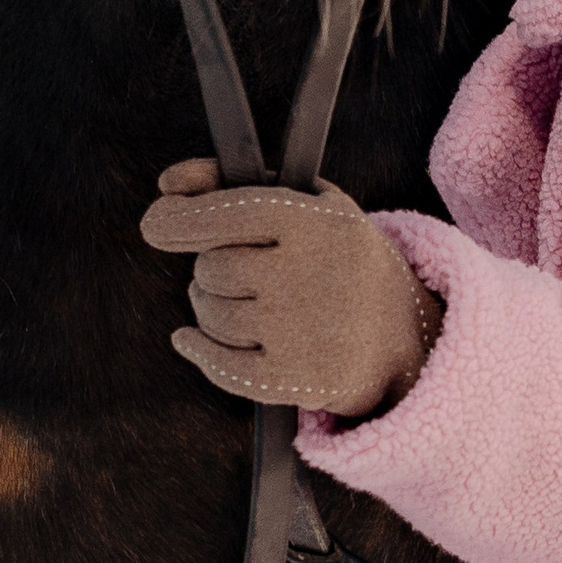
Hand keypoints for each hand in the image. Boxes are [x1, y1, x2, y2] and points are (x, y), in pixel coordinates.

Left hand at [140, 161, 441, 418]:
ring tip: (246, 303)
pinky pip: (217, 362)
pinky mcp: (293, 380)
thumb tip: (167, 183)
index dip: (180, 217)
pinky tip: (193, 339)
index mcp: (314, 223)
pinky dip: (198, 349)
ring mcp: (299, 331)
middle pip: (211, 267)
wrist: (405, 338)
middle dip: (213, 268)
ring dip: (211, 306)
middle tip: (239, 271)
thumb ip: (232, 182)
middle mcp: (307, 276)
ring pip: (209, 313)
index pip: (227, 212)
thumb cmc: (341, 259)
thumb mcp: (309, 204)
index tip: (156, 222)